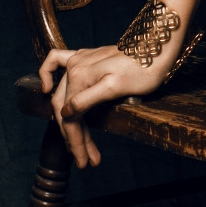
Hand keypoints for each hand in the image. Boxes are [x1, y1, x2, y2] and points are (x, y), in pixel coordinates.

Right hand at [39, 44, 171, 168]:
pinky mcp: (87, 58)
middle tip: (86, 159)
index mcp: (79, 76)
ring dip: (72, 122)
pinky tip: (47, 87)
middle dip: (75, 138)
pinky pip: (58, 61)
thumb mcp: (116, 88)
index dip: (76, 141)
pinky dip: (48, 73)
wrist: (158, 46)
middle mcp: (75, 67)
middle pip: (67, 109)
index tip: (84, 160)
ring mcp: (80, 60)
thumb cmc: (143, 68)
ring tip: (86, 147)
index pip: (70, 117)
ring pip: (65, 95)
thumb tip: (65, 112)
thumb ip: (87, 99)